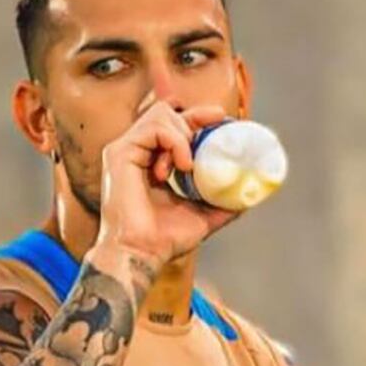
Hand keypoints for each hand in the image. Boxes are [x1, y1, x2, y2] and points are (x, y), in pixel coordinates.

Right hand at [90, 99, 238, 285]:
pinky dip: (175, 142)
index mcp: (150, 162)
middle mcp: (136, 152)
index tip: (220, 117)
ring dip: (184, 135)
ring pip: (159, 115)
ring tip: (190, 166)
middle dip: (194, 116)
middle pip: (165, 112)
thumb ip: (220, 204)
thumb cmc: (164, 240)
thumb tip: (245, 198)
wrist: (143, 253)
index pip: (172, 125)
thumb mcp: (202, 216)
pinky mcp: (120, 153)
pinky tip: (184, 166)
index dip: (196, 117)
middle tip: (215, 126)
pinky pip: (154, 129)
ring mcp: (125, 150)